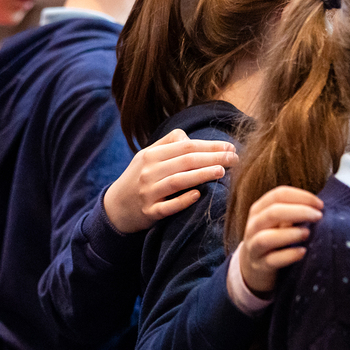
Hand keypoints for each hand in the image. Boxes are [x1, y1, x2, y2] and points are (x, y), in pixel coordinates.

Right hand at [103, 128, 237, 233]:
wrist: (115, 206)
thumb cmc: (138, 178)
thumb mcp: (147, 156)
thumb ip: (168, 143)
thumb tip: (190, 137)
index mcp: (151, 155)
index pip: (185, 146)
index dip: (209, 145)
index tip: (230, 147)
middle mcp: (148, 172)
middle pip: (185, 161)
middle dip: (212, 158)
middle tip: (234, 159)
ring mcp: (148, 192)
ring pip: (177, 181)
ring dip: (200, 175)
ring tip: (221, 171)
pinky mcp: (149, 212)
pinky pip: (167, 207)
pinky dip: (182, 201)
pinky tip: (198, 195)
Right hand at [239, 186, 323, 295]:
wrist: (253, 267)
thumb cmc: (273, 238)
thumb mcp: (278, 222)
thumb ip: (292, 212)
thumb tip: (319, 206)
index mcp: (259, 209)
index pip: (278, 195)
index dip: (301, 197)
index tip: (320, 205)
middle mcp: (254, 226)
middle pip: (272, 212)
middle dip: (299, 212)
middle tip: (318, 216)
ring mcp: (254, 246)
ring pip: (266, 238)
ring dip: (289, 234)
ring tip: (307, 234)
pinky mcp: (259, 265)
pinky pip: (272, 260)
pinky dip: (288, 256)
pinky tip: (302, 252)